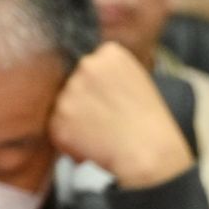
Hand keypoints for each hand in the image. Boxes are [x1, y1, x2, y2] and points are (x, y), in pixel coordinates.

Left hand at [49, 43, 194, 188]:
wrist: (149, 154)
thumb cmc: (150, 123)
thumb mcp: (139, 81)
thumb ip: (110, 73)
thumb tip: (87, 77)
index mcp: (109, 54)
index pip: (92, 64)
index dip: (100, 86)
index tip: (114, 100)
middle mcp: (86, 66)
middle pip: (74, 82)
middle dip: (85, 101)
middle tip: (108, 119)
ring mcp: (70, 93)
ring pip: (65, 105)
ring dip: (76, 120)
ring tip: (103, 133)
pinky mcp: (58, 120)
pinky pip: (58, 128)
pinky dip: (71, 139)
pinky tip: (95, 143)